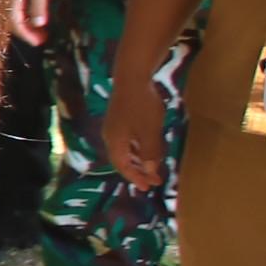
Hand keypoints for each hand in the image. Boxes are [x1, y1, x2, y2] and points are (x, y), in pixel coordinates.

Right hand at [7, 0, 54, 46]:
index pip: (17, 23)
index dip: (28, 35)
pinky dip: (23, 16)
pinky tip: (33, 17)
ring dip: (26, 25)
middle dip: (28, 32)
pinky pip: (14, 8)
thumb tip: (40, 24)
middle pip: (13, 22)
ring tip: (40, 30)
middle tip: (42, 38)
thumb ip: (39, 6)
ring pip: (13, 16)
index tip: (39, 43)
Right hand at [104, 70, 168, 189]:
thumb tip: (151, 171)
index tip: (148, 187)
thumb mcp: (150, 132)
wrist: (132, 78)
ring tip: (153, 166)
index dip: (136, 178)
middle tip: (154, 180)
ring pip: (126, 150)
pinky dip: (138, 148)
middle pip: (123, 160)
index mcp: (115, 143)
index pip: (123, 167)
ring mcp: (114, 127)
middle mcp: (111, 137)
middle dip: (139, 171)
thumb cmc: (141, 106)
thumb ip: (150, 153)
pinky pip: (128, 140)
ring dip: (139, 160)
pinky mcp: (120, 118)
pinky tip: (148, 147)